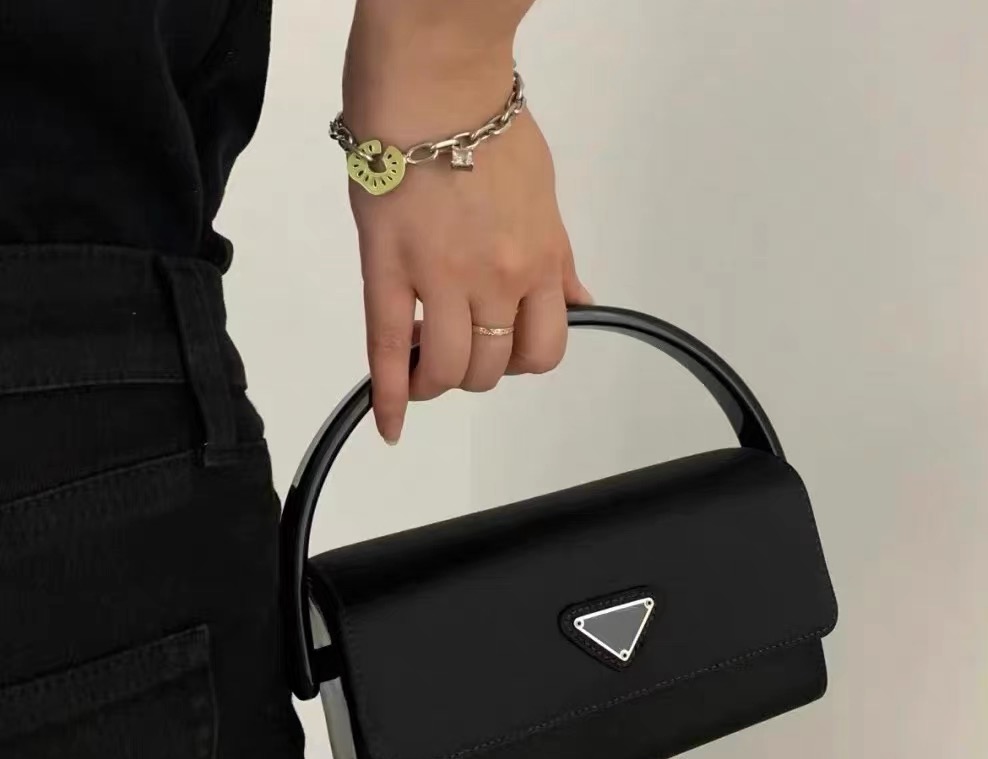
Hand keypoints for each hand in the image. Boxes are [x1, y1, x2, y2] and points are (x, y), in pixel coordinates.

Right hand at [343, 40, 589, 443]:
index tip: (507, 352)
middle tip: (457, 350)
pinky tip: (390, 424)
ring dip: (436, 380)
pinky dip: (390, 395)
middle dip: (476, 370)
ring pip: (447, 369)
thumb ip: (559, 258)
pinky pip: (387, 347)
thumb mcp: (546, 197)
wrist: (434, 86)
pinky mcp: (389, 270)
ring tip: (422, 367)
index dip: (524, 362)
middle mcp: (496, 280)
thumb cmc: (486, 128)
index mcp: (538, 262)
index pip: (544, 349)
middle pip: (492, 367)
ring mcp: (441, 279)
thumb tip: (580, 300)